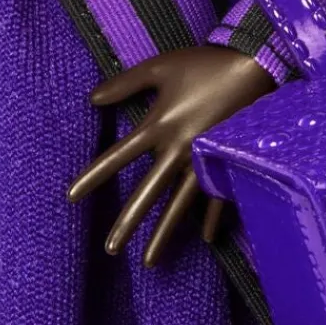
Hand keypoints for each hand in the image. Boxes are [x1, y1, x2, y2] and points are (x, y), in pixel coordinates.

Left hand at [68, 46, 275, 266]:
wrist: (254, 64)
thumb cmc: (203, 63)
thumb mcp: (160, 67)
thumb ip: (125, 84)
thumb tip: (91, 98)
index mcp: (159, 125)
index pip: (118, 157)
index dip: (93, 176)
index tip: (71, 197)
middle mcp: (178, 149)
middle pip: (147, 192)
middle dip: (128, 222)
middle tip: (110, 249)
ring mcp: (205, 160)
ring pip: (180, 205)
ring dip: (164, 233)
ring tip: (149, 261)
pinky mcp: (228, 161)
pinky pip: (219, 196)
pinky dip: (214, 218)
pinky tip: (207, 239)